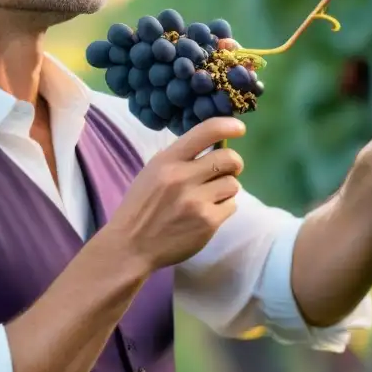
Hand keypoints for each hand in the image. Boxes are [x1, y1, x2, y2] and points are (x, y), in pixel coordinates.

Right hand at [110, 117, 246, 270]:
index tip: (239, 128)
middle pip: (229, 159)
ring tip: (210, 196)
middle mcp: (183, 177)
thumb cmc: (142, 206)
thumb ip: (179, 158)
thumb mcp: (152, 172)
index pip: (205, 132)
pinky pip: (232, 206)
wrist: (131, 246)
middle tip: (227, 170)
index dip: (228, 126)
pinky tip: (207, 212)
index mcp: (168, 160)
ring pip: (233, 184)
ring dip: (226, 188)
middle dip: (234, 164)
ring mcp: (197, 201)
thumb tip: (213, 145)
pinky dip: (224, 208)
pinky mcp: (208, 222)